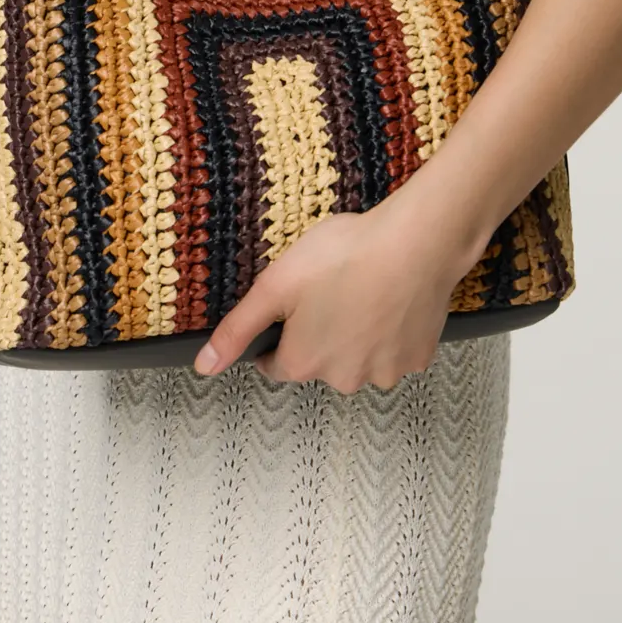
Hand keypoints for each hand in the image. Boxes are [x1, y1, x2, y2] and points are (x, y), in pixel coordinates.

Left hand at [191, 197, 465, 393]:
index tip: (293, 308)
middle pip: (320, 363)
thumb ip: (237, 329)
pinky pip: (396, 350)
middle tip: (331, 288)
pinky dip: (391, 331)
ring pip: (360, 359)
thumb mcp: (276, 284)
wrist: (416, 243)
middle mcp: (343, 379)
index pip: (276, 365)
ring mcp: (385, 372)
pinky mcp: (417, 357)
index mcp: (304, 362)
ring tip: (364, 289)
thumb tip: (203, 367)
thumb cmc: (346, 255)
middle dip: (320, 334)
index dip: (279, 334)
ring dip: (358, 336)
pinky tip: (391, 298)